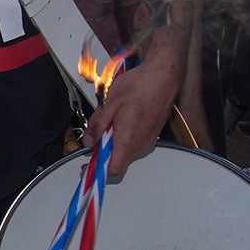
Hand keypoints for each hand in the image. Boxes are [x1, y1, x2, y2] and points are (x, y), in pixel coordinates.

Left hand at [85, 57, 179, 180]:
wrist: (162, 77)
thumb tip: (89, 141)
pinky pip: (133, 143)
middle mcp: (140, 144)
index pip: (114, 169)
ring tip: (108, 122)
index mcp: (128, 138)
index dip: (99, 172)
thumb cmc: (139, 87)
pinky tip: (118, 121)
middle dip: (102, 153)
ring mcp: (148, 140)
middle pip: (118, 160)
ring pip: (125, 151)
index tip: (87, 169)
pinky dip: (122, 137)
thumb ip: (97, 126)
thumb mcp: (109, 104)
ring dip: (112, 143)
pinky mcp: (151, 135)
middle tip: (92, 140)